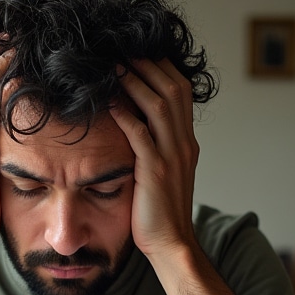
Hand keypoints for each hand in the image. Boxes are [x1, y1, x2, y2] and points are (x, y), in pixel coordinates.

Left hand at [110, 59, 198, 256]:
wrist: (172, 245)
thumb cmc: (160, 213)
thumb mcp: (164, 174)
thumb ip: (156, 149)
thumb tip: (135, 128)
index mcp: (187, 142)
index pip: (181, 92)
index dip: (161, 68)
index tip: (138, 53)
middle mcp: (184, 144)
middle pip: (173, 89)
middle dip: (149, 65)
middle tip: (123, 49)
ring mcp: (172, 156)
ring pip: (159, 105)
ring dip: (136, 82)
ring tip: (114, 67)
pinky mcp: (155, 172)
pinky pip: (141, 134)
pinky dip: (125, 114)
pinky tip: (108, 102)